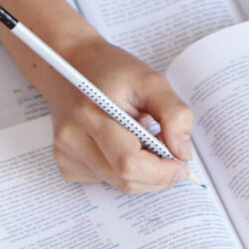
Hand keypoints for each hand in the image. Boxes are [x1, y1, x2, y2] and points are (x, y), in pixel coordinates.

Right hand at [38, 36, 195, 193]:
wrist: (71, 65)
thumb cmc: (110, 70)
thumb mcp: (149, 80)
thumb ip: (173, 113)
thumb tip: (182, 152)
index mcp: (91, 114)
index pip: (129, 163)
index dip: (161, 172)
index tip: (181, 164)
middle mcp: (72, 139)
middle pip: (125, 180)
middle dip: (156, 174)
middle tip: (168, 152)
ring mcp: (66, 154)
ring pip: (118, 184)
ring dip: (141, 171)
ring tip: (140, 138)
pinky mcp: (66, 164)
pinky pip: (105, 180)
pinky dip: (122, 169)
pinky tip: (120, 143)